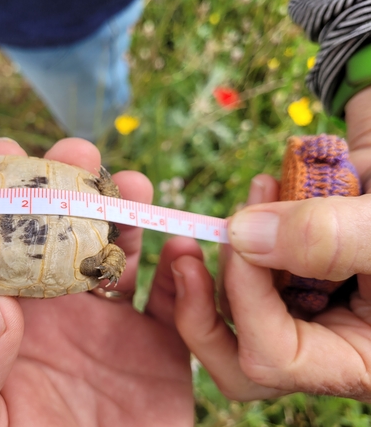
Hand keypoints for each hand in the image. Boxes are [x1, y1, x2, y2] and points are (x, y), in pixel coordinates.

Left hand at [0, 138, 195, 425]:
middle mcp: (58, 309)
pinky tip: (181, 250)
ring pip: (120, 253)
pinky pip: (175, 300)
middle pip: (63, 233)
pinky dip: (182, 274)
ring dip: (127, 216)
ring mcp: (110, 322)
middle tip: (75, 152)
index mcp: (6, 316)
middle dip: (70, 186)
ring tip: (132, 187)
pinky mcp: (158, 344)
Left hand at [173, 86, 370, 401]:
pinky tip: (267, 185)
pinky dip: (248, 227)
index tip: (242, 233)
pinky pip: (251, 267)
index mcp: (357, 360)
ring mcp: (307, 310)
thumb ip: (330, 239)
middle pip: (236, 355)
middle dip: (203, 301)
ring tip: (259, 187)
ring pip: (234, 307)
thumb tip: (242, 235)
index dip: (246, 298)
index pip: (274, 356)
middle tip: (192, 245)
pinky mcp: (296, 276)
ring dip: (230, 249)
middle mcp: (325, 345)